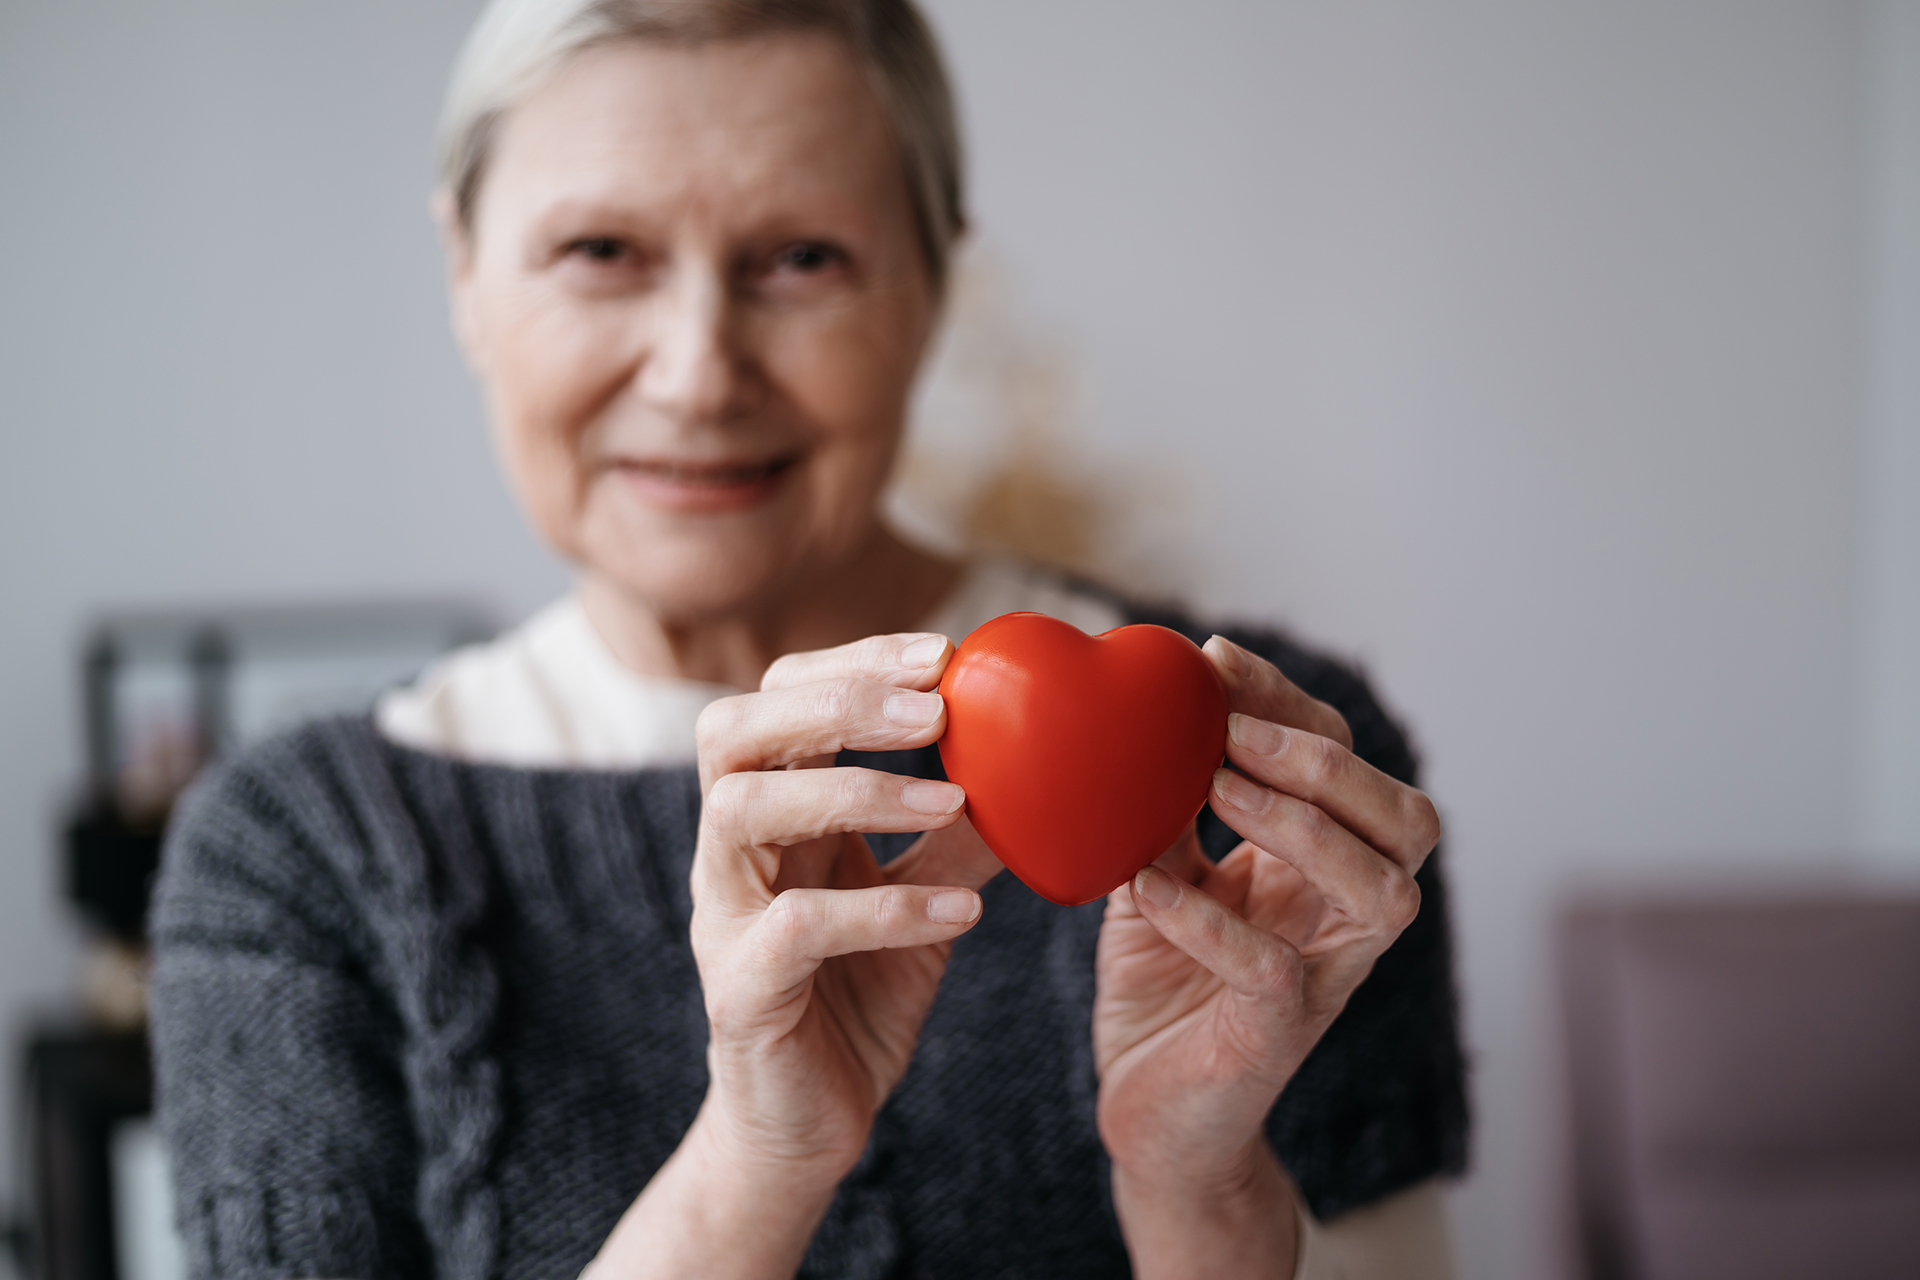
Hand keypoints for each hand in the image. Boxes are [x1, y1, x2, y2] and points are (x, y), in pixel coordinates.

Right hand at [585, 632, 1001, 1279]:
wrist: (809, 1128)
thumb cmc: (860, 996)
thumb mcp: (924, 899)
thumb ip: (960, 834)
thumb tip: (1045, 764)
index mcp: (770, 813)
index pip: (779, 696)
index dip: (853, 661)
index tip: (945, 653)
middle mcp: (729, 852)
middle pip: (731, 731)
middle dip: (835, 700)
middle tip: (935, 706)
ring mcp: (722, 918)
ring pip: (740, 811)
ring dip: (851, 791)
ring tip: (950, 799)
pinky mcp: (739, 991)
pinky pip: (793, 929)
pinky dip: (884, 910)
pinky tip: (962, 912)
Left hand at [1092, 636, 1440, 1276]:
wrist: (1148, 1114)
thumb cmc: (1164, 985)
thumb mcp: (1160, 873)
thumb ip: (1168, 807)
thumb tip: (1148, 710)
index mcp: (1320, 865)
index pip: (1345, 761)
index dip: (1291, 704)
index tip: (1214, 659)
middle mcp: (1343, 916)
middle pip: (1407, 821)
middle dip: (1327, 762)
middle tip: (1231, 730)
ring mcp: (1326, 977)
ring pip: (1383, 893)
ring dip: (1303, 827)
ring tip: (1216, 786)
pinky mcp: (1279, 1035)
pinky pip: (1276, 970)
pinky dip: (1213, 921)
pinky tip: (1150, 885)